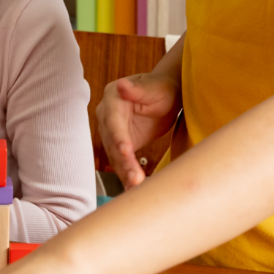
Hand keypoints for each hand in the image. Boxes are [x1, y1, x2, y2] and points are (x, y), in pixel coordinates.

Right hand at [96, 71, 179, 188]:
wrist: (165, 96)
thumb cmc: (160, 88)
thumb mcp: (153, 87)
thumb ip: (136, 89)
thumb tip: (121, 85)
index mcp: (112, 100)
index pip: (113, 121)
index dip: (118, 137)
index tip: (125, 150)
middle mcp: (107, 118)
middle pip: (112, 143)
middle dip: (123, 162)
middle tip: (134, 178)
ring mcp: (112, 133)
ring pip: (115, 156)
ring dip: (125, 173)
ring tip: (135, 188)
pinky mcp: (121, 146)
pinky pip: (122, 162)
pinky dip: (128, 175)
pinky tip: (133, 189)